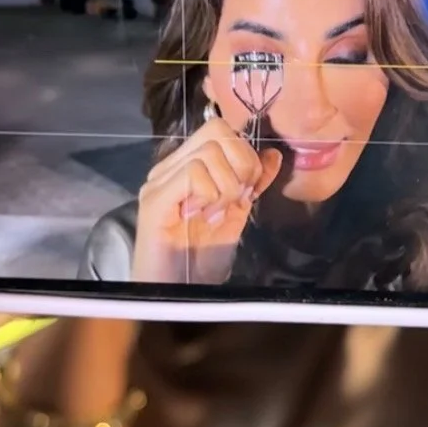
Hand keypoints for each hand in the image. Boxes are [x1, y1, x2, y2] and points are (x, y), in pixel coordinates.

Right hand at [133, 118, 282, 283]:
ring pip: (208, 152)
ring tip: (216, 215)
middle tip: (236, 200)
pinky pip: (192, 173)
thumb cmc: (200, 260)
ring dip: (226, 186)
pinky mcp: (154, 200)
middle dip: (241, 165)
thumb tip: (273, 154)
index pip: (221, 129)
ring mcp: (159, 181)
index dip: (245, 154)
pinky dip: (210, 194)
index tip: (248, 190)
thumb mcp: (236, 215)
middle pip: (217, 132)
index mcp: (187, 165)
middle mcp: (170, 166)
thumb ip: (252, 183)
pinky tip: (204, 217)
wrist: (175, 297)